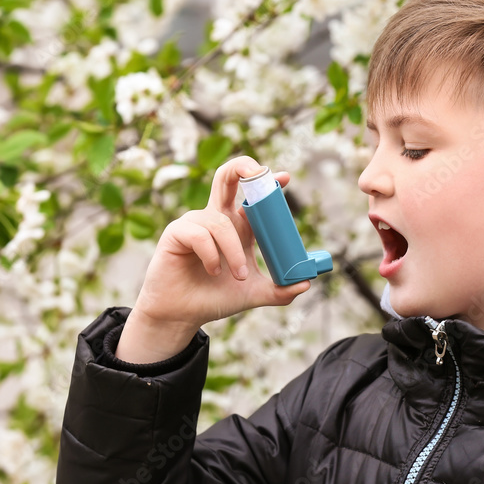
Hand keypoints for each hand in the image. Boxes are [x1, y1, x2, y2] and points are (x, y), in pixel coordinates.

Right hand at [117, 156, 311, 361]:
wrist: (183, 315)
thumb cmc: (214, 298)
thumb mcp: (253, 294)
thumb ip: (280, 291)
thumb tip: (306, 283)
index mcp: (237, 226)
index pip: (252, 195)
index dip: (266, 181)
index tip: (285, 178)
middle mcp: (216, 218)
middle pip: (227, 177)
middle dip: (242, 167)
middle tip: (258, 172)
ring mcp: (195, 223)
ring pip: (221, 222)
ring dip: (234, 251)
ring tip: (240, 275)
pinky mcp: (176, 232)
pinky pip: (200, 234)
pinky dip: (212, 254)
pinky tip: (214, 271)